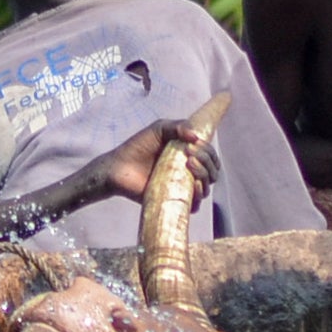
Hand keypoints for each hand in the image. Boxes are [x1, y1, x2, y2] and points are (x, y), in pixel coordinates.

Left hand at [99, 120, 223, 201]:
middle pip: (212, 172)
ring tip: (189, 165)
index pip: (210, 157)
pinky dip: (198, 195)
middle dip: (207, 161)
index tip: (194, 145)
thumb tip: (197, 137)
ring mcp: (181, 188)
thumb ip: (178, 127)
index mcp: (188, 156)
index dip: (209, 151)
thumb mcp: (159, 129)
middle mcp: (188, 173)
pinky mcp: (173, 200)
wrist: (119, 167)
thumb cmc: (138, 147)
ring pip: (206, 187)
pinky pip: (194, 204)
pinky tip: (192, 185)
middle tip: (189, 155)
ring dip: (204, 175)